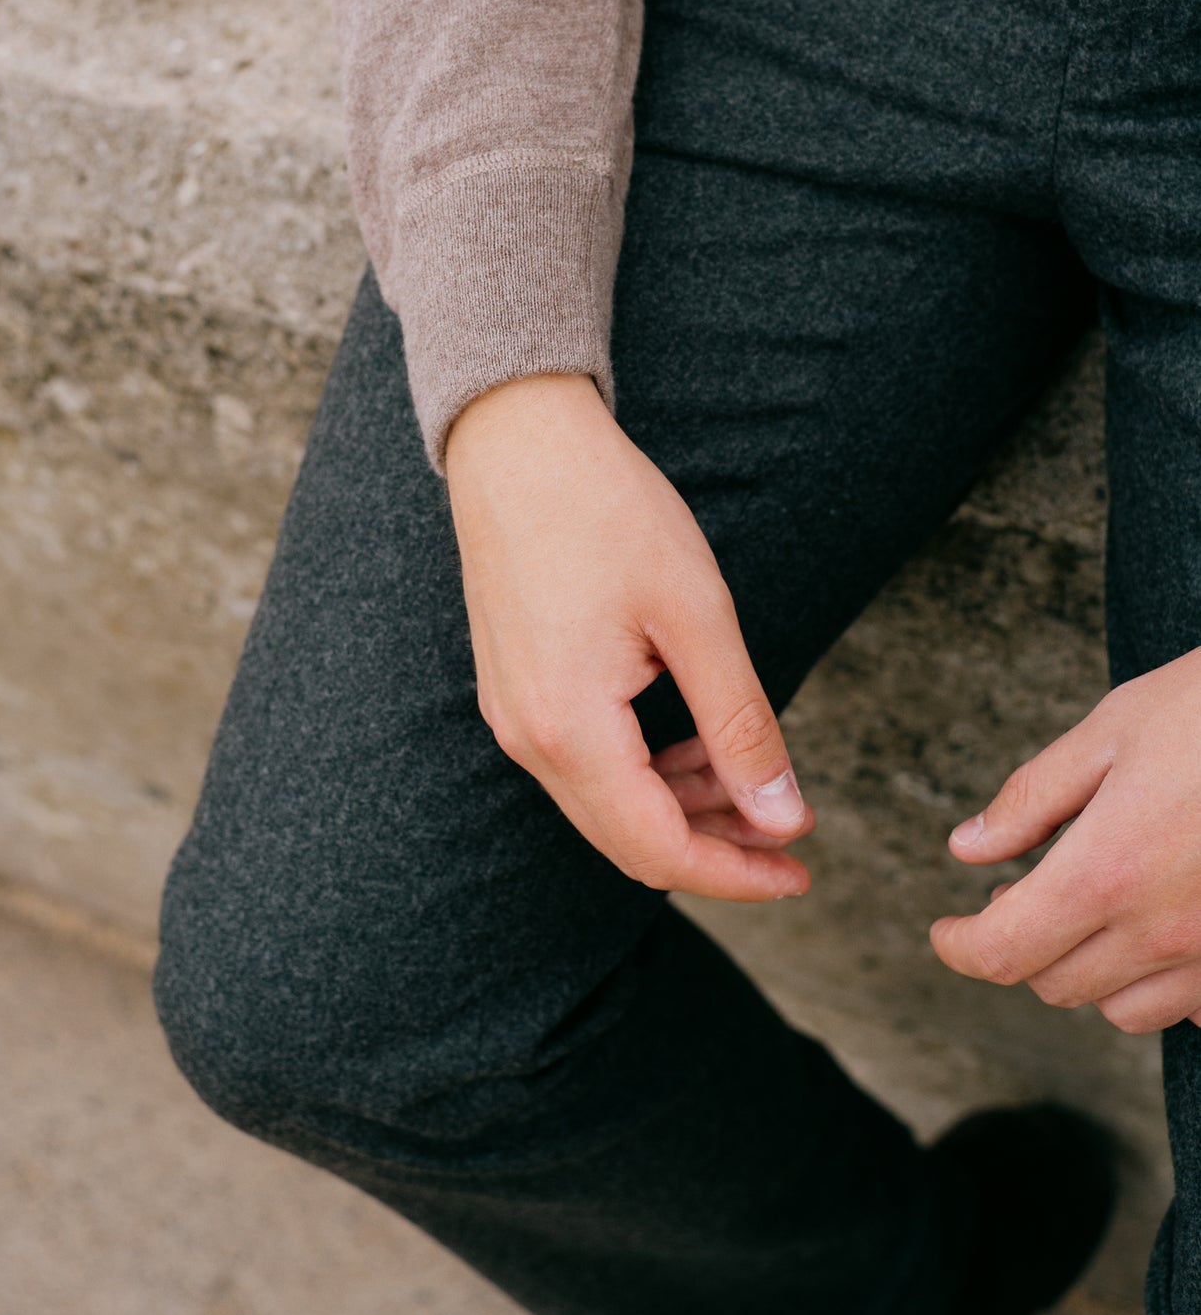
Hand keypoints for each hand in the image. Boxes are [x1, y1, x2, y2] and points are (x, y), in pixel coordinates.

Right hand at [444, 372, 810, 898]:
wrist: (517, 440)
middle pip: (627, 842)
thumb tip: (783, 816)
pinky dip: (643, 775)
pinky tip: (692, 743)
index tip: (801, 869)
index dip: (736, 874)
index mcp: (570, 727)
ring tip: (752, 782)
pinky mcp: (514, 691)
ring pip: (604, 808)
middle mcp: (528, 738)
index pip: (657, 848)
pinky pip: (582, 766)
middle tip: (789, 830)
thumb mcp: (697, 615)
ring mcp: (513, 716)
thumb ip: (740, 725)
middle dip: (715, 848)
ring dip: (681, 810)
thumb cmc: (606, 510)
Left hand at [931, 648, 1200, 1033]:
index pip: (1004, 952)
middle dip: (1020, 946)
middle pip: (1057, 985)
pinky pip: (1194, 1007)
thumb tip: (968, 847)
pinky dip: (1165, 982)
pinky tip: (1162, 925)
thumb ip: (1033, 798)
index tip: (947, 932)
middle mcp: (1163, 930)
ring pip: (1124, 1010)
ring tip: (1092, 907)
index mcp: (1108, 871)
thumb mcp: (1112, 730)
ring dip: (1091, 970)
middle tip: (1020, 891)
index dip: (960, 949)